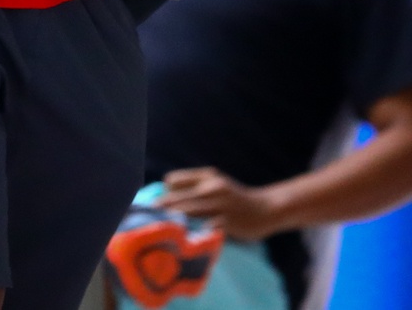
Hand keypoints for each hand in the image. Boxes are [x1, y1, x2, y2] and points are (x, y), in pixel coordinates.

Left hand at [160, 167, 284, 241]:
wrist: (267, 208)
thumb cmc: (234, 197)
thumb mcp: (215, 183)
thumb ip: (193, 185)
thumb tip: (165, 192)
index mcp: (206, 177)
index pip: (172, 181)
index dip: (165, 193)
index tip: (162, 205)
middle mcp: (211, 188)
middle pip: (176, 196)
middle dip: (161, 208)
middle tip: (149, 217)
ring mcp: (220, 205)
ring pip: (188, 211)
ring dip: (173, 219)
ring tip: (162, 228)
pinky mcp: (228, 222)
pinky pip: (206, 227)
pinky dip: (195, 232)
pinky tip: (187, 239)